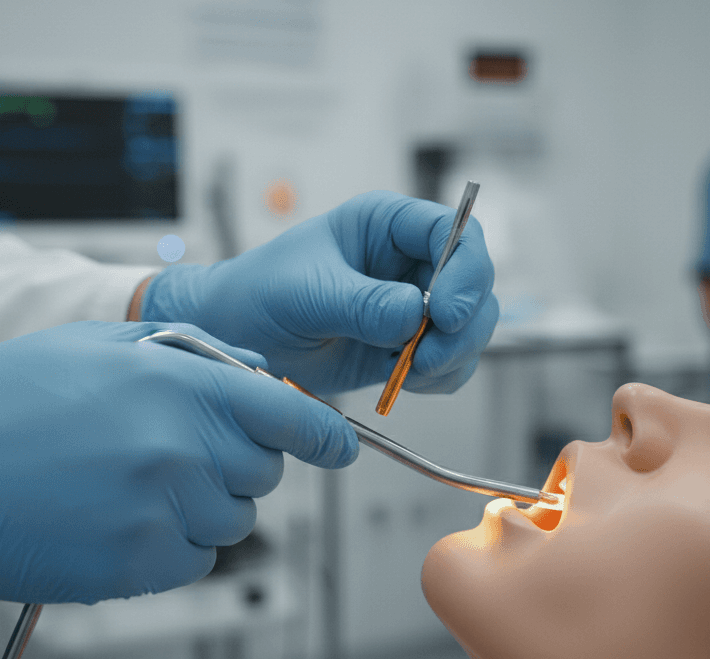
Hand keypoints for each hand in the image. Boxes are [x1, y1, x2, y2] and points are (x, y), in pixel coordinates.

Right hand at [0, 322, 355, 605]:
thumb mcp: (96, 342)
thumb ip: (189, 354)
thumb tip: (257, 377)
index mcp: (173, 384)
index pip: (288, 415)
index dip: (322, 436)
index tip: (338, 446)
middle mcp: (176, 448)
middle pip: (262, 472)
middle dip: (235, 462)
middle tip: (174, 450)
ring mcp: (156, 513)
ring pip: (230, 522)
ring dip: (200, 506)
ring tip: (129, 482)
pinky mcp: (132, 568)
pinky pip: (191, 562)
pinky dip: (169, 546)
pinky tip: (114, 518)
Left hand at [141, 191, 498, 394]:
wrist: (235, 341)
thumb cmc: (257, 295)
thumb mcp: (306, 294)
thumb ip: (362, 303)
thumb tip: (415, 313)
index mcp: (385, 225)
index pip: (454, 232)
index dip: (465, 270)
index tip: (447, 313)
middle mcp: (408, 261)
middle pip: (474, 284)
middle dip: (463, 326)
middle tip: (427, 358)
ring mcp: (412, 305)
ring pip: (469, 328)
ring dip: (451, 357)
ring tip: (408, 373)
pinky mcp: (406, 346)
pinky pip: (449, 364)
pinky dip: (438, 379)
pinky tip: (403, 382)